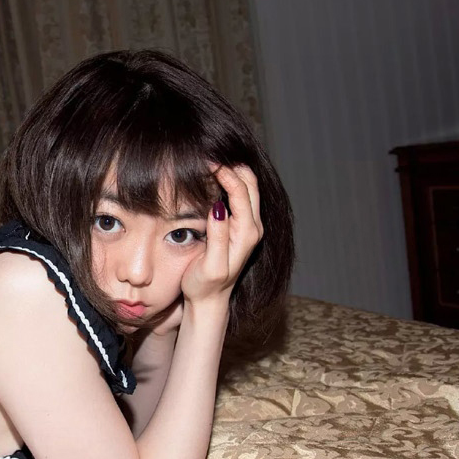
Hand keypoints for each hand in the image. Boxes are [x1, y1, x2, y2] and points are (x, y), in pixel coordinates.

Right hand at [180, 165, 262, 310]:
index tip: (206, 161)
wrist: (210, 302)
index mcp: (246, 234)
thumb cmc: (205, 286)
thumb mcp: (211, 266)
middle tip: (208, 156)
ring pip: (248, 188)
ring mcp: (249, 227)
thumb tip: (219, 207)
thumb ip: (218, 237)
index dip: (225, 173)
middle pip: (249, 185)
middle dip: (231, 166)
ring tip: (210, 162)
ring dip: (232, 172)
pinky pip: (241, 197)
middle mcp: (253, 228)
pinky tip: (215, 177)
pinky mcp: (242, 228)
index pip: (241, 192)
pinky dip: (230, 182)